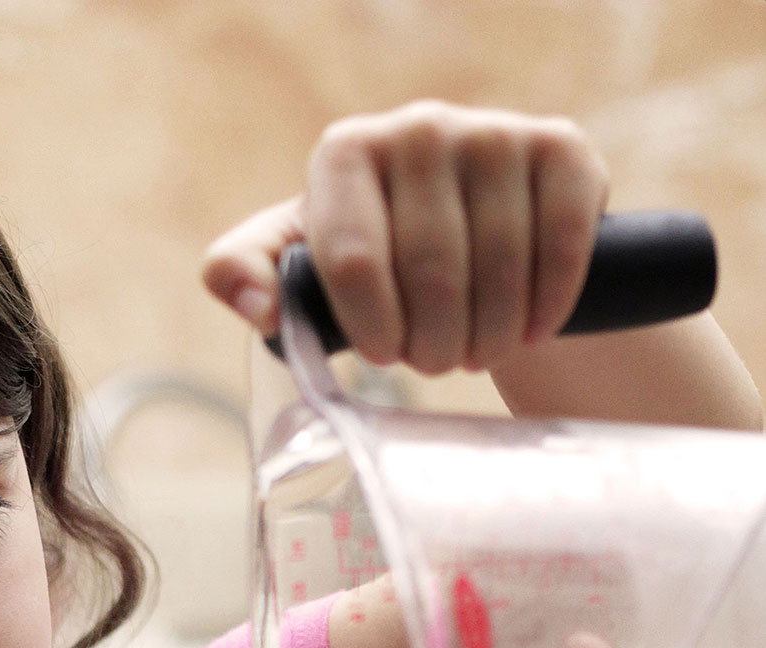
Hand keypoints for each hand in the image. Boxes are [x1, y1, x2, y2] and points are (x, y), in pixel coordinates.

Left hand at [203, 101, 606, 375]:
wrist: (470, 235)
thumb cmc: (371, 260)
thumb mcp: (301, 267)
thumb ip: (244, 276)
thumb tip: (257, 310)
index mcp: (345, 153)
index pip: (354, 263)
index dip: (375, 330)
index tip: (386, 355)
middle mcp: (417, 127)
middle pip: (431, 273)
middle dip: (433, 343)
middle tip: (436, 362)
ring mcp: (493, 131)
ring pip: (499, 266)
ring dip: (489, 334)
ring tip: (476, 350)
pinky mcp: (560, 148)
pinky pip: (561, 244)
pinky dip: (545, 305)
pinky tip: (529, 329)